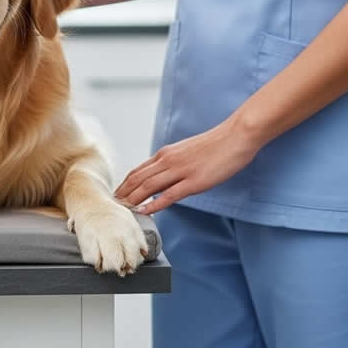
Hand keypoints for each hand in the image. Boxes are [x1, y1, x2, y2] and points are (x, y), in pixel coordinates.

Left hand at [114, 114, 261, 214]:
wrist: (235, 136)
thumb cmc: (215, 145)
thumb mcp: (186, 152)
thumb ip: (173, 163)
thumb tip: (162, 178)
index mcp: (165, 153)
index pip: (137, 171)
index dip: (124, 185)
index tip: (117, 196)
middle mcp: (168, 160)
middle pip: (137, 179)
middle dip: (123, 194)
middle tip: (112, 206)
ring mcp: (180, 171)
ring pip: (147, 187)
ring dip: (132, 199)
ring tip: (121, 210)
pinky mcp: (193, 181)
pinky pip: (168, 195)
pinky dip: (153, 205)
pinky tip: (143, 211)